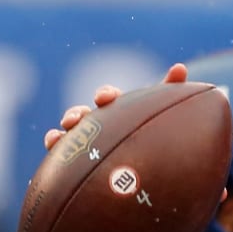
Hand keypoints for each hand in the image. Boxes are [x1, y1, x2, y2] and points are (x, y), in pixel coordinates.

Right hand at [42, 62, 186, 151]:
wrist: (152, 163)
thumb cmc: (156, 132)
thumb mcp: (163, 113)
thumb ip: (171, 91)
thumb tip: (180, 67)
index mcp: (118, 110)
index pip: (108, 97)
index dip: (106, 95)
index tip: (105, 99)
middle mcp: (98, 123)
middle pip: (82, 114)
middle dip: (76, 114)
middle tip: (76, 119)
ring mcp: (86, 142)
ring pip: (69, 134)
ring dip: (61, 132)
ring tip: (59, 136)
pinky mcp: (78, 162)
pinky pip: (62, 156)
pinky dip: (54, 147)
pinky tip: (52, 148)